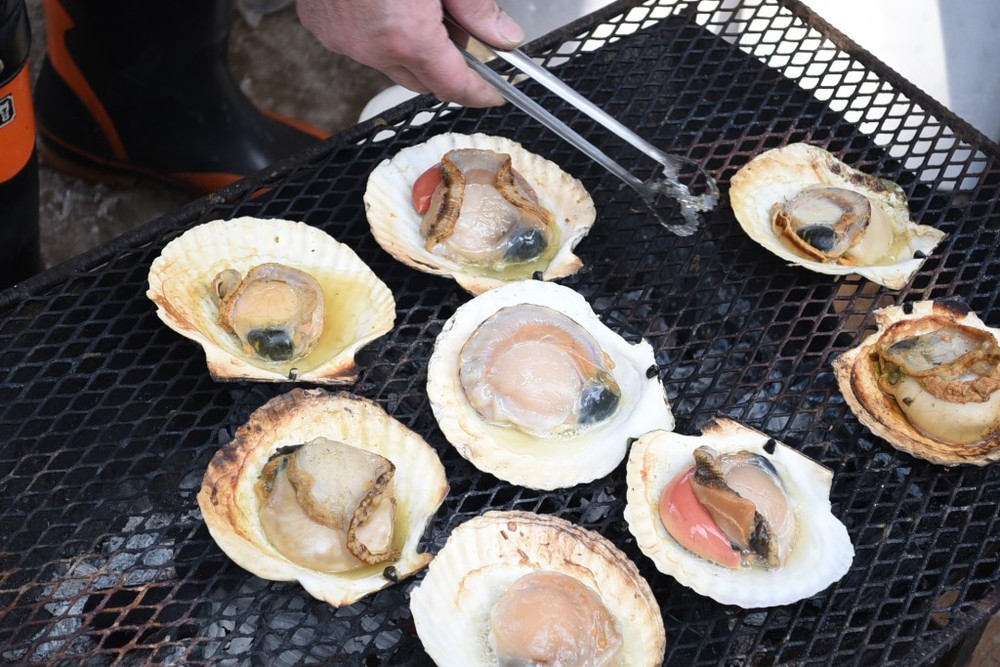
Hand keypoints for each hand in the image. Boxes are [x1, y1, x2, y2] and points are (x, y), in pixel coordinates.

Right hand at [295, 0, 524, 107]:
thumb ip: (476, 8)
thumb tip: (503, 34)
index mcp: (407, 37)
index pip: (454, 86)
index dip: (478, 93)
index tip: (491, 94)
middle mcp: (372, 48)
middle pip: (422, 80)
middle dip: (444, 68)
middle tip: (459, 35)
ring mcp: (343, 39)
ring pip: (389, 63)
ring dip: (408, 48)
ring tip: (415, 8)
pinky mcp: (323, 26)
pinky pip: (360, 44)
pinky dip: (377, 33)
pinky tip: (385, 5)